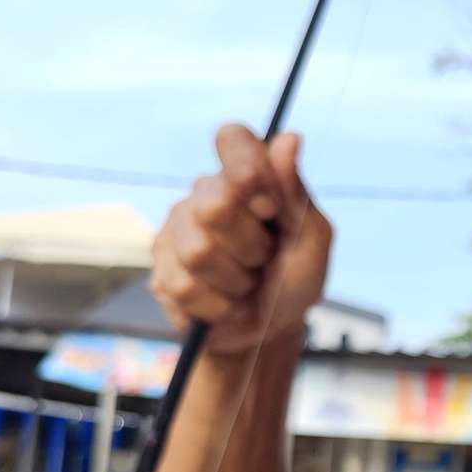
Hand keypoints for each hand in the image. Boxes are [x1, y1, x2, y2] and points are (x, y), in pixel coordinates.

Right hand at [149, 123, 332, 355]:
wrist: (268, 332)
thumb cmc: (293, 280)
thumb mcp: (311, 244)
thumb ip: (298, 195)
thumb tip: (289, 139)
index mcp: (244, 178)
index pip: (232, 139)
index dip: (248, 169)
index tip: (270, 207)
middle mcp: (203, 195)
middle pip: (216, 206)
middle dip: (252, 246)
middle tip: (264, 260)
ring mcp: (175, 232)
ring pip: (199, 252)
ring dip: (237, 281)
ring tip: (246, 284)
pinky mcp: (160, 272)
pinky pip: (186, 288)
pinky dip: (220, 307)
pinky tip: (226, 303)